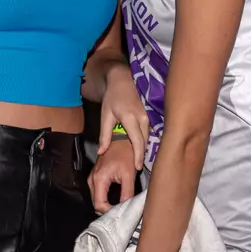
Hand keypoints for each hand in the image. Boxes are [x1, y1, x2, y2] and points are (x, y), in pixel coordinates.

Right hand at [89, 146, 138, 212]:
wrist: (121, 139)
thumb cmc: (125, 154)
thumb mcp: (129, 174)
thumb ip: (127, 192)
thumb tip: (126, 207)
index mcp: (99, 179)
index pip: (99, 204)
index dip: (109, 212)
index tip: (120, 214)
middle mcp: (92, 179)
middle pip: (95, 203)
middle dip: (107, 210)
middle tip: (120, 213)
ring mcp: (92, 177)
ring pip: (96, 198)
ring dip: (105, 205)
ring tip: (118, 208)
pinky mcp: (95, 176)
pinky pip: (97, 192)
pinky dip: (104, 199)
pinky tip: (114, 201)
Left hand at [91, 64, 145, 210]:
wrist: (123, 80)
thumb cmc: (112, 98)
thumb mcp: (105, 115)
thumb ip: (104, 134)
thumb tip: (101, 152)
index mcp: (130, 118)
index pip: (137, 140)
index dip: (138, 155)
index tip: (137, 168)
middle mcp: (142, 119)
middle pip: (144, 142)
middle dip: (141, 156)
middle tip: (136, 171)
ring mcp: (147, 117)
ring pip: (147, 139)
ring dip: (142, 150)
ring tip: (137, 164)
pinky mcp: (148, 118)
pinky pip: (147, 134)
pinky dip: (143, 143)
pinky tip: (139, 151)